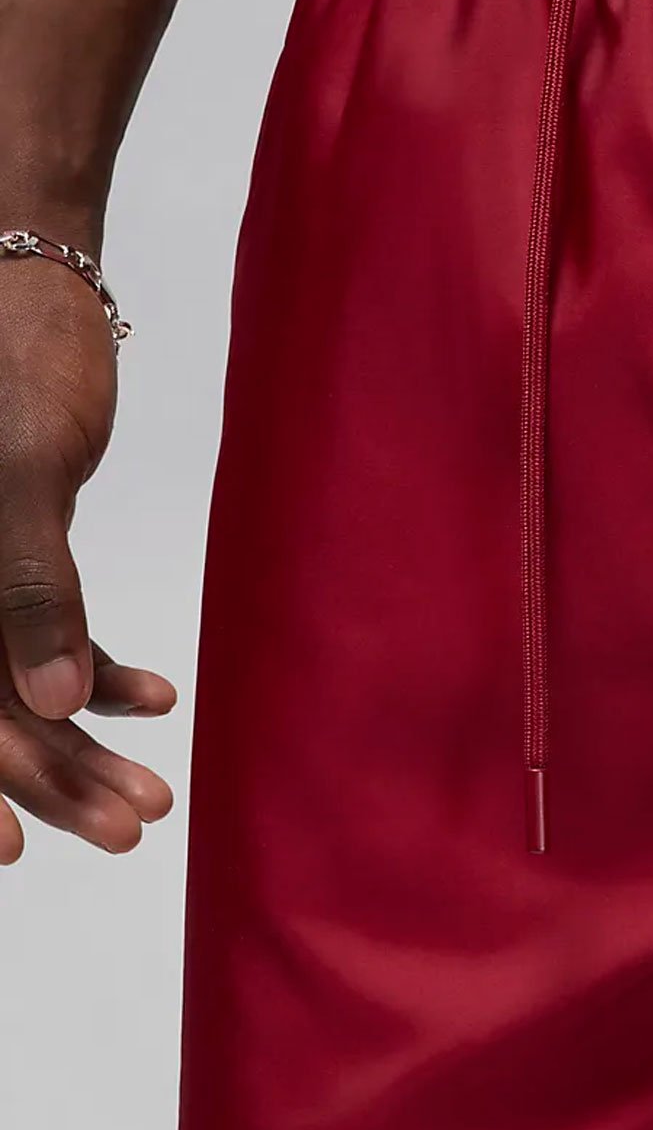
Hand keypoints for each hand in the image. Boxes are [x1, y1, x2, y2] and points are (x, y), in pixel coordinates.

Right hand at [0, 239, 172, 860]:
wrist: (32, 278)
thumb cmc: (16, 355)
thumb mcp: (20, 472)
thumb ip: (28, 585)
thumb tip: (49, 701)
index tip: (11, 851)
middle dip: (48, 779)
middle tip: (134, 827)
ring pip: (16, 689)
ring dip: (84, 743)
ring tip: (158, 796)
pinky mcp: (8, 553)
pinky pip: (44, 635)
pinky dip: (100, 671)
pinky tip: (160, 698)